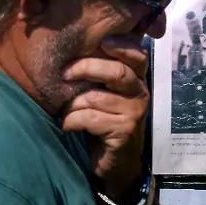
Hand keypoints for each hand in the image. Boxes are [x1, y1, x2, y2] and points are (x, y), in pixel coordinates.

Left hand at [62, 36, 149, 198]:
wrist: (113, 163)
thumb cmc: (102, 123)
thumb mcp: (102, 95)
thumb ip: (98, 75)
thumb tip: (71, 51)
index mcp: (136, 80)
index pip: (138, 55)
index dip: (122, 45)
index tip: (103, 41)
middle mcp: (140, 94)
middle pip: (116, 72)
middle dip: (86, 68)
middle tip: (65, 73)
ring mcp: (134, 113)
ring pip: (95, 97)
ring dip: (72, 105)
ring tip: (65, 112)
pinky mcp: (124, 131)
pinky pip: (90, 118)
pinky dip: (71, 121)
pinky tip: (68, 126)